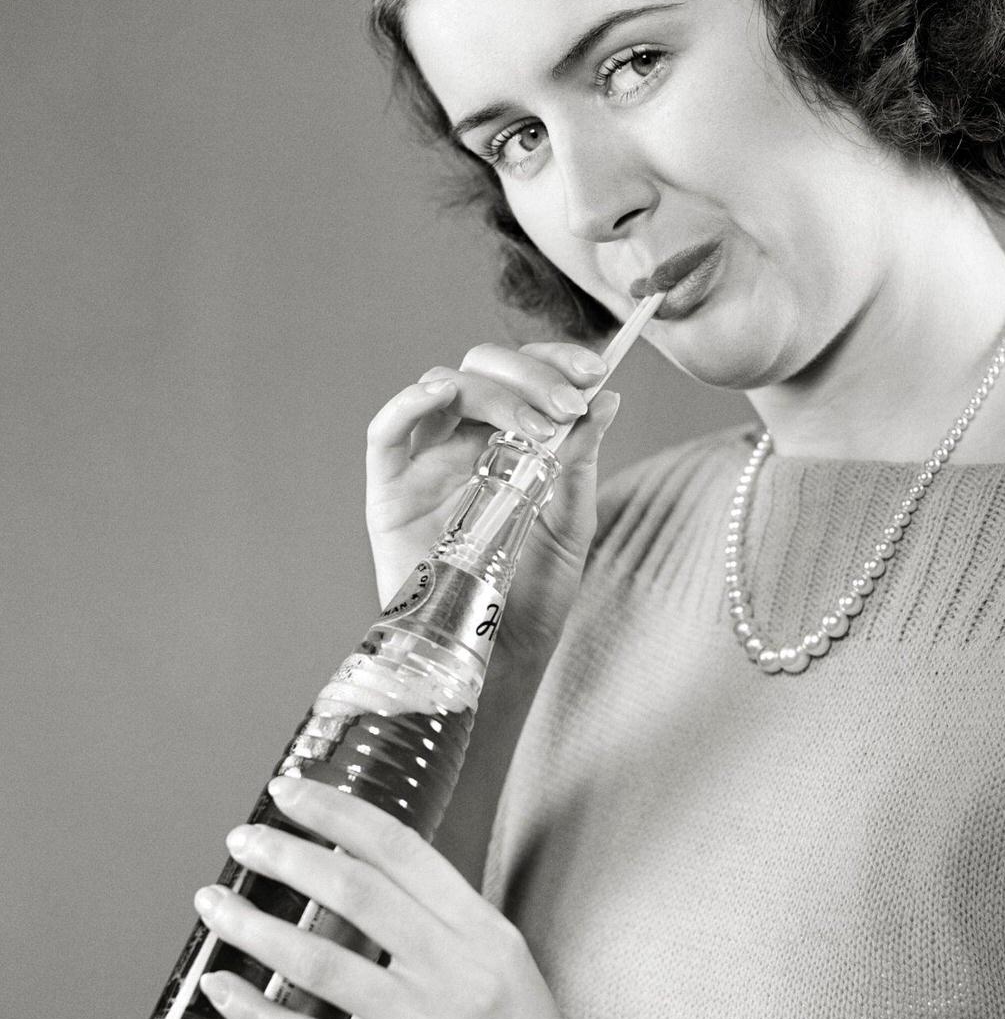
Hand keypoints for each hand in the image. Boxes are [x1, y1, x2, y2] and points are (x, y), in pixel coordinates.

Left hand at [195, 777, 616, 1018]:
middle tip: (244, 837)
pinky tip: (222, 990)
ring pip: (323, 959)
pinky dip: (257, 1011)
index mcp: (484, 930)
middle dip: (289, 855)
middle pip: (357, 890)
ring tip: (215, 904)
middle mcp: (460, 967)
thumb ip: (448, 932)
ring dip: (256, 926)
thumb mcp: (505, 971)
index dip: (340, 813)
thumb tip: (373, 891)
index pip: (403, 850)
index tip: (294, 791)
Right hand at [365, 340, 620, 662]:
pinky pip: (384, 435)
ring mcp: (426, 464)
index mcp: (510, 441)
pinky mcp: (390, 494)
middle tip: (566, 405)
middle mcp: (465, 443)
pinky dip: (407, 404)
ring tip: (532, 429)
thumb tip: (606, 400)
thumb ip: (580, 459)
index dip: (554, 362)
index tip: (594, 371)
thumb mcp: (571, 521)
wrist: (502, 656)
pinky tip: (440, 395)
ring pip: (442, 388)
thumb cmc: (534, 594)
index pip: (525, 376)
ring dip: (492, 393)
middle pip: (482, 370)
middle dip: (529, 376)